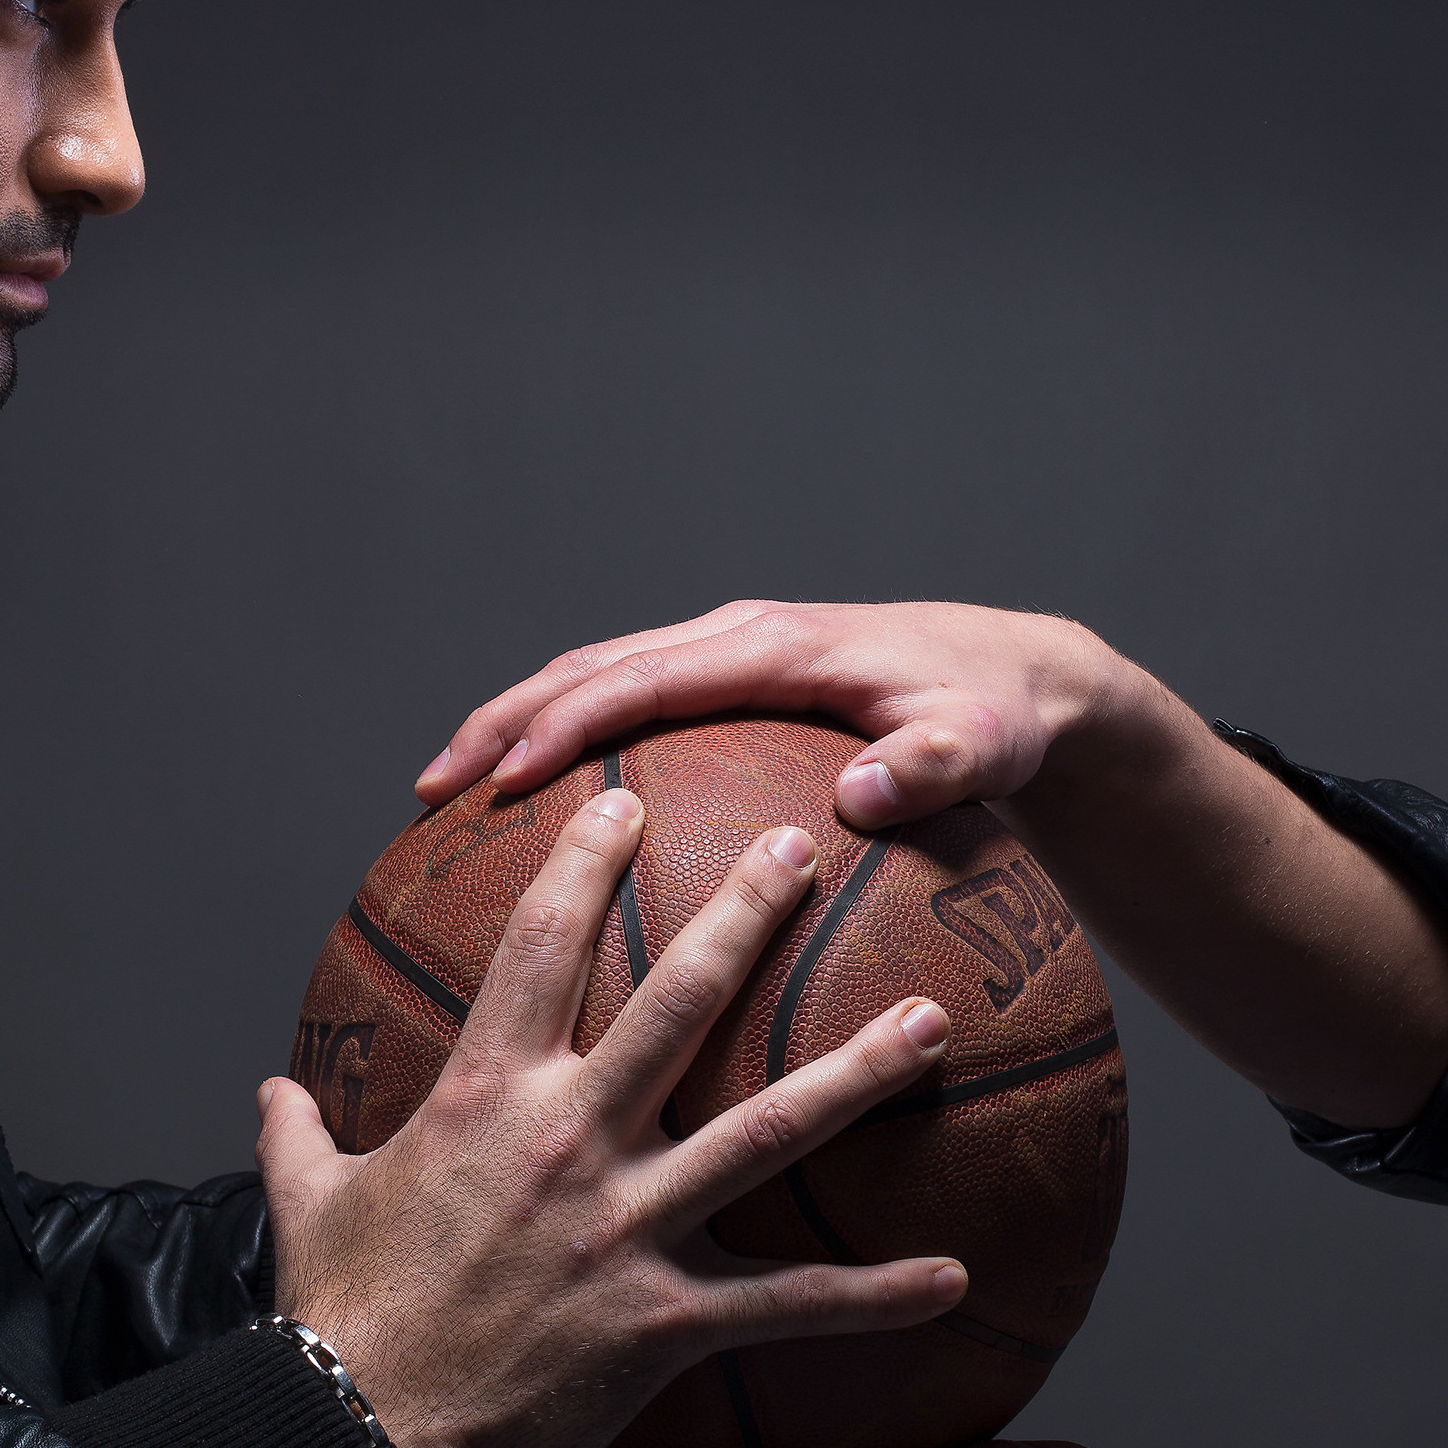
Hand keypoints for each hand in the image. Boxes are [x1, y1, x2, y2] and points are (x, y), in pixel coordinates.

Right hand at [256, 787, 968, 1447]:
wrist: (352, 1435)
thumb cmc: (334, 1318)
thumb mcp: (306, 1206)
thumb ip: (297, 1138)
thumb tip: (268, 1094)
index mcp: (484, 1097)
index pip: (537, 946)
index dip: (580, 862)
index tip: (622, 798)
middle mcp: (567, 1141)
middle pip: (678, 1001)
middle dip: (747, 913)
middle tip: (806, 847)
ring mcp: (624, 1228)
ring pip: (766, 1131)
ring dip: (858, 1074)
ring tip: (932, 1021)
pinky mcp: (661, 1320)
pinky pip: (791, 1303)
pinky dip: (877, 1294)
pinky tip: (953, 1275)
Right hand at [414, 599, 1161, 829]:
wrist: (1017, 674)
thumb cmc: (998, 716)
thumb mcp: (985, 745)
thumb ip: (932, 765)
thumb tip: (858, 794)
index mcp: (776, 647)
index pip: (646, 679)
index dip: (570, 725)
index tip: (507, 781)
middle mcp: (737, 636)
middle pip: (592, 668)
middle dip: (504, 721)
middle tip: (429, 791)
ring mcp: (727, 652)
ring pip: (595, 678)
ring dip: (516, 726)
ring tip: (445, 797)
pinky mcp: (728, 680)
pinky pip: (627, 701)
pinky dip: (563, 738)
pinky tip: (529, 811)